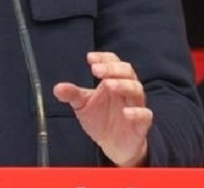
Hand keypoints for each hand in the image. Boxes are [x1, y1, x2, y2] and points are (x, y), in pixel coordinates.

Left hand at [52, 51, 151, 166]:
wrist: (113, 145)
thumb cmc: (101, 118)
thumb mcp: (83, 105)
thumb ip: (72, 95)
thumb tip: (57, 88)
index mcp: (114, 80)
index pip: (114, 62)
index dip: (104, 58)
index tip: (90, 58)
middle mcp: (127, 90)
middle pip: (127, 72)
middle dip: (112, 69)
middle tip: (96, 70)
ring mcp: (136, 105)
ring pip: (136, 89)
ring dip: (123, 85)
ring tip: (108, 85)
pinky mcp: (142, 124)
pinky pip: (145, 115)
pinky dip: (137, 112)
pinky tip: (126, 112)